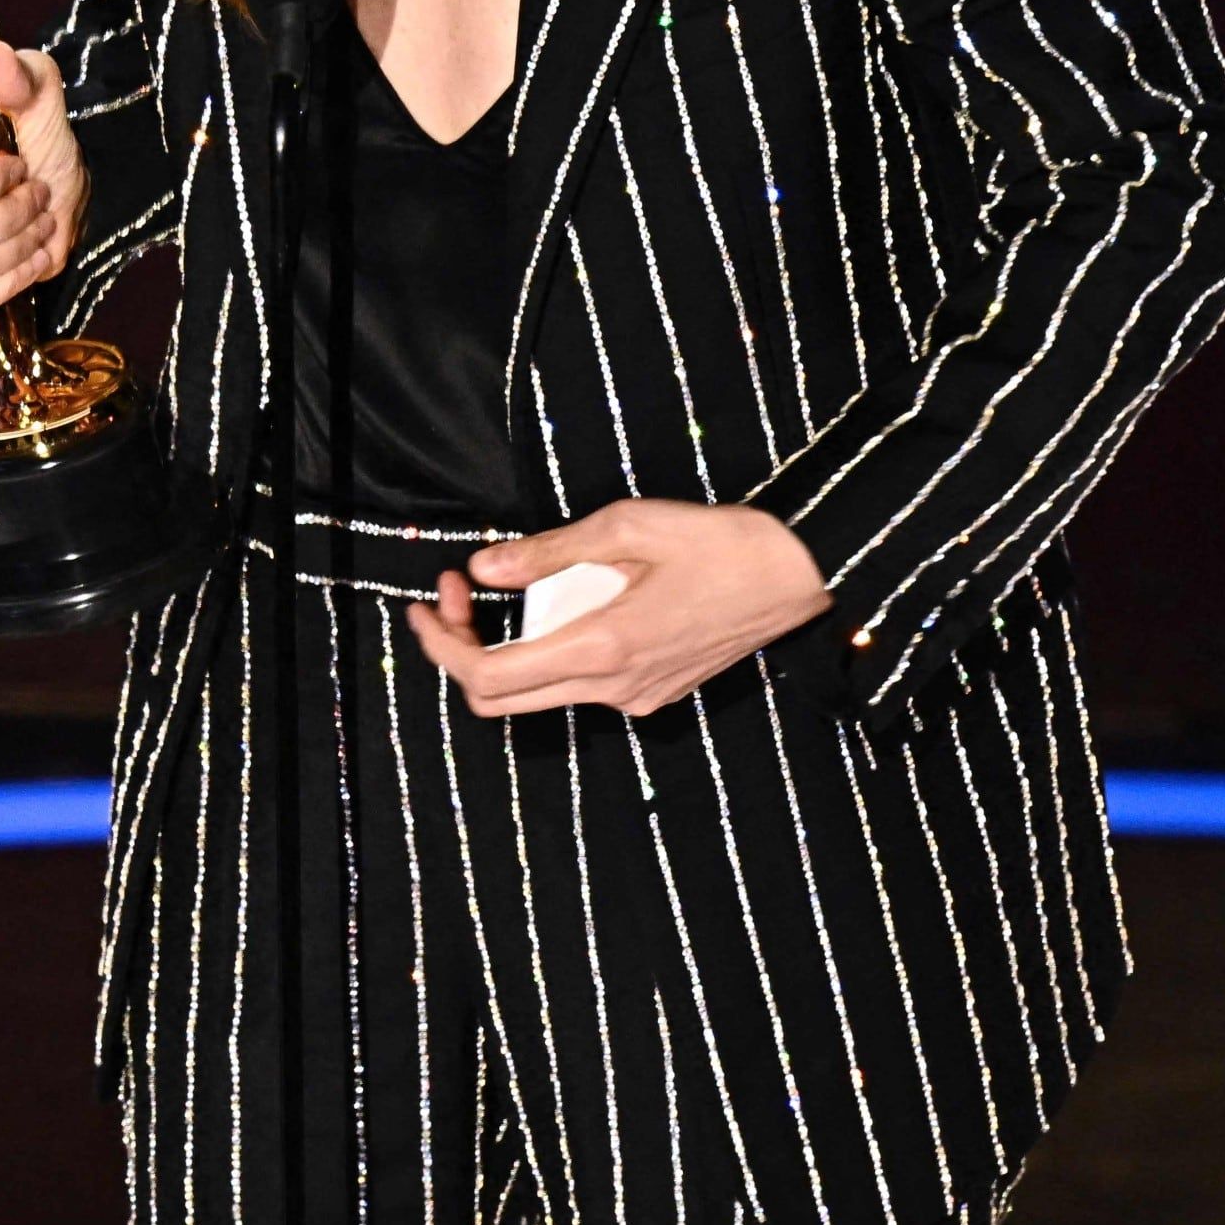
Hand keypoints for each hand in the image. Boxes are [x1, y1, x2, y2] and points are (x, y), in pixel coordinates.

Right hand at [0, 39, 83, 315]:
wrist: (34, 176)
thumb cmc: (24, 129)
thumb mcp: (32, 95)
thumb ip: (18, 76)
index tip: (20, 167)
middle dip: (13, 220)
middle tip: (40, 200)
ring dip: (17, 251)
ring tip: (40, 227)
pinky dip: (5, 284)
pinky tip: (26, 260)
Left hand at [404, 498, 833, 718]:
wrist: (798, 573)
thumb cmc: (718, 543)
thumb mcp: (625, 527)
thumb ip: (547, 552)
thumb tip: (485, 567)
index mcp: (600, 649)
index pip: (486, 676)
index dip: (439, 645)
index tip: (426, 602)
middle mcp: (612, 688)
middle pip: (500, 698)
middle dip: (462, 646)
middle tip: (460, 590)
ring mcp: (635, 697)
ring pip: (539, 693)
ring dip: (506, 646)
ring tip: (510, 584)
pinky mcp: (653, 692)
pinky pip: (580, 684)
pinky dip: (550, 649)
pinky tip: (564, 601)